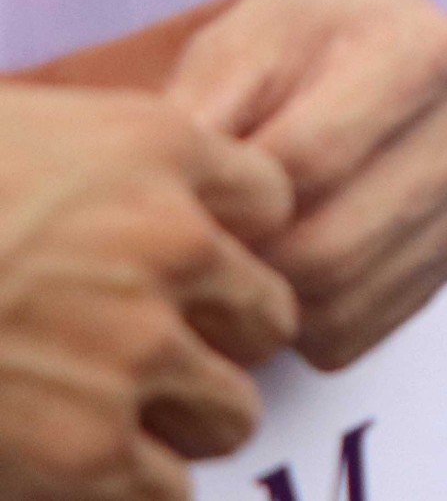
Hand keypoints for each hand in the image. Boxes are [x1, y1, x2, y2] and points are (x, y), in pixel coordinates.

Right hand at [0, 83, 297, 496]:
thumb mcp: (16, 131)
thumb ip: (89, 170)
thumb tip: (102, 212)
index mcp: (158, 148)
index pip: (271, 201)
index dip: (230, 239)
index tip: (190, 263)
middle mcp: (174, 243)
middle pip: (267, 314)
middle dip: (217, 341)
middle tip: (152, 356)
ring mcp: (139, 348)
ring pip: (231, 412)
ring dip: (180, 423)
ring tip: (107, 420)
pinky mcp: (90, 450)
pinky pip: (164, 490)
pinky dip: (126, 488)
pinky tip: (69, 468)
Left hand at [164, 0, 446, 370]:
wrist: (374, 36)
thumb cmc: (301, 33)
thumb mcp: (241, 35)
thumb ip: (200, 105)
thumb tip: (166, 197)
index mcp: (423, 50)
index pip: (311, 159)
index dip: (229, 196)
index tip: (180, 200)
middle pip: (333, 245)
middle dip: (244, 265)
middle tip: (189, 256)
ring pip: (347, 298)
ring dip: (267, 305)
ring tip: (224, 266)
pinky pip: (368, 327)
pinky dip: (302, 328)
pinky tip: (275, 278)